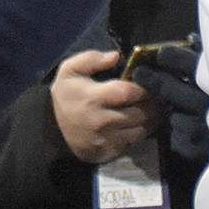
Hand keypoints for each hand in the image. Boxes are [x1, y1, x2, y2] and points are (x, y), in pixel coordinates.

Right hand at [48, 47, 155, 164]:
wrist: (53, 129)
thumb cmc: (67, 95)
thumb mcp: (69, 70)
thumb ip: (91, 59)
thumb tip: (116, 56)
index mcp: (93, 98)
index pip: (128, 92)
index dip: (143, 88)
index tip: (147, 83)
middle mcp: (102, 121)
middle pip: (140, 114)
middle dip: (151, 104)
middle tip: (155, 97)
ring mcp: (107, 140)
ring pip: (141, 130)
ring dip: (149, 120)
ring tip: (152, 110)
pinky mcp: (110, 153)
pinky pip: (133, 143)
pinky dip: (139, 133)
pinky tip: (139, 123)